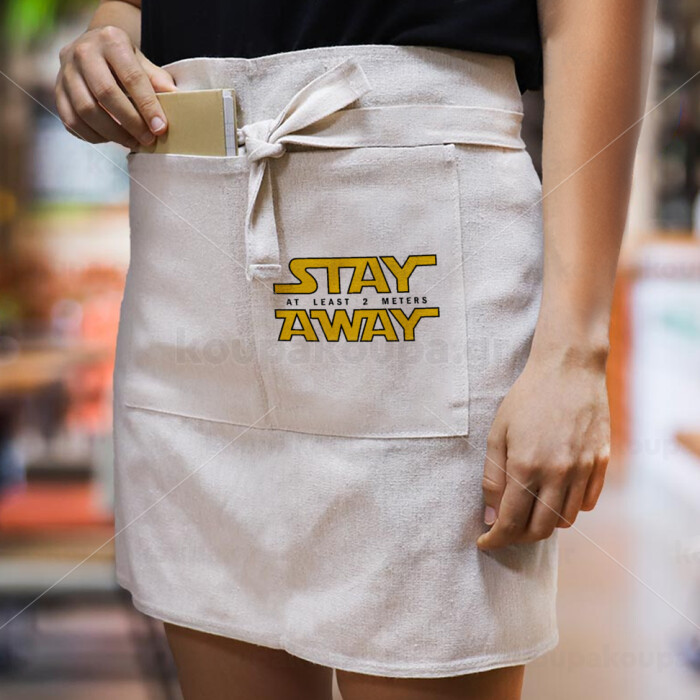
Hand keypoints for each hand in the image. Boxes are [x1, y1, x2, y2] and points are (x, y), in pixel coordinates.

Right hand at [56, 25, 175, 148]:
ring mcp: (65, 71)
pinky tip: (110, 139)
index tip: (160, 128)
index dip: (147, 106)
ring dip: (112, 133)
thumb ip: (157, 80)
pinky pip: (71, 120)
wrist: (94, 48)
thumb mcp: (143, 62)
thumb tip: (177, 99)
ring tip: (132, 143)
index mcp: (110, 40)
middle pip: (106, 94)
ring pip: (86, 110)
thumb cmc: (124, 60)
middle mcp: (82, 52)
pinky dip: (92, 135)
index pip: (131, 77)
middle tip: (147, 140)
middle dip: (130, 122)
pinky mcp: (57, 91)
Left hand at [477, 344, 609, 549]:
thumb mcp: (497, 433)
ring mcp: (584, 470)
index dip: (496, 540)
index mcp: (526, 466)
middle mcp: (558, 474)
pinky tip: (554, 496)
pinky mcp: (601, 463)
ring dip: (544, 524)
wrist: (568, 369)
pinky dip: (569, 508)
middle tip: (505, 530)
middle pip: (540, 529)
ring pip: (566, 521)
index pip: (511, 523)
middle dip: (519, 537)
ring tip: (528, 512)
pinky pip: (587, 503)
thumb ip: (493, 477)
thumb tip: (490, 516)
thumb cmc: (526, 398)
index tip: (485, 543)